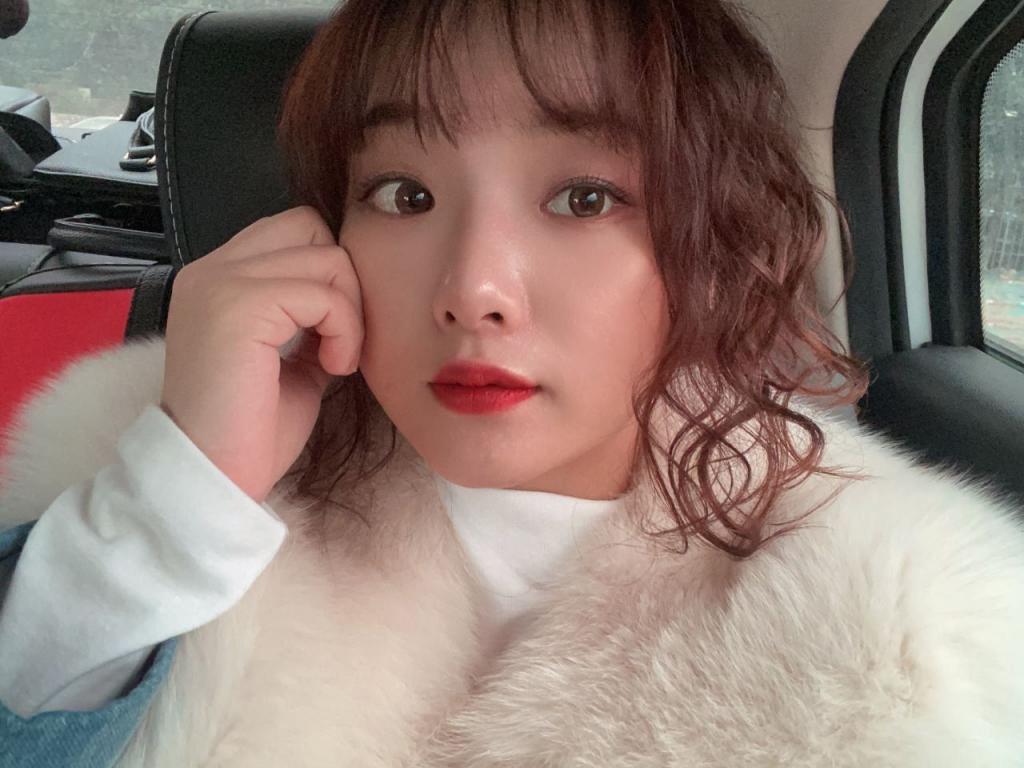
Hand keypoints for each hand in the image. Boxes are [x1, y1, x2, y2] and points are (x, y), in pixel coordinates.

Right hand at [160, 206, 363, 502]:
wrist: (213, 477)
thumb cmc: (252, 431)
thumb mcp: (293, 361)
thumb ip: (313, 319)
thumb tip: (353, 297)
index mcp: (219, 278)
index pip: (294, 230)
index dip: (329, 274)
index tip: (333, 332)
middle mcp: (211, 269)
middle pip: (310, 225)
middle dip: (343, 280)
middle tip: (342, 338)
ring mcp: (220, 282)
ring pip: (326, 256)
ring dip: (349, 312)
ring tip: (336, 360)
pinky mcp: (238, 306)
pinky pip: (322, 293)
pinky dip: (344, 330)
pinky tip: (333, 368)